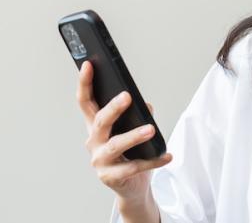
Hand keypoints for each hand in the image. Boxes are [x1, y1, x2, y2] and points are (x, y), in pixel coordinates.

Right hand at [77, 60, 172, 201]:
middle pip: (100, 121)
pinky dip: (152, 161)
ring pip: (115, 144)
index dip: (84, 83)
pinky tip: (166, 156)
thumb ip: (137, 115)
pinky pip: (133, 167)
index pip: (85, 102)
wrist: (132, 187)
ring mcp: (100, 160)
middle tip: (127, 96)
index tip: (88, 64)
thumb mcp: (132, 130)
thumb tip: (146, 105)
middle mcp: (93, 142)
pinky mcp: (111, 177)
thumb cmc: (130, 154)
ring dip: (133, 136)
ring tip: (150, 129)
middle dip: (113, 108)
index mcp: (95, 126)